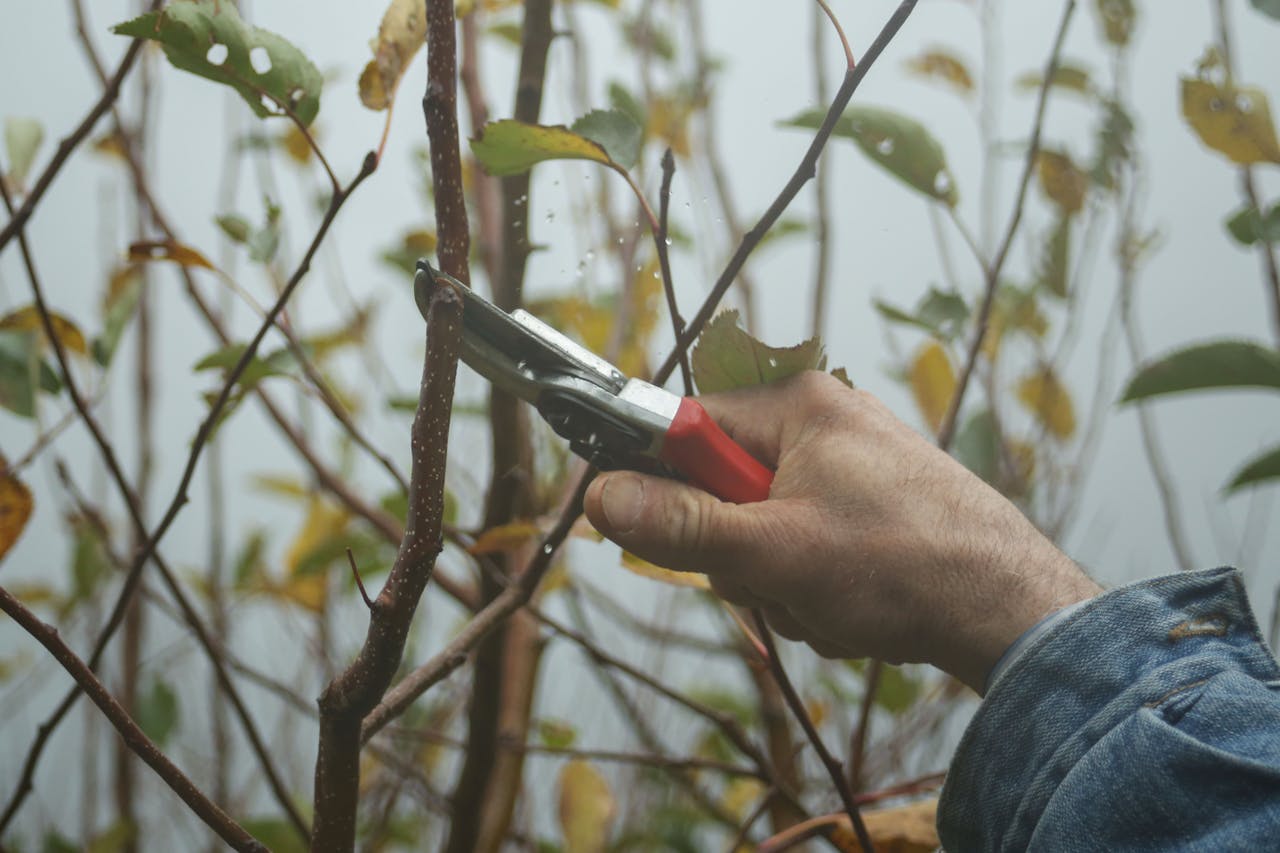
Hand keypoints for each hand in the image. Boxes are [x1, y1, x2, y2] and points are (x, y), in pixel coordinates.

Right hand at [583, 371, 1100, 692]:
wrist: (1012, 611)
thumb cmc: (904, 565)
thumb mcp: (775, 551)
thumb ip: (682, 526)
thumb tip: (601, 498)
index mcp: (797, 406)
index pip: (686, 427)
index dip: (659, 482)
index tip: (646, 525)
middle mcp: (823, 425)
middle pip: (722, 489)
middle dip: (739, 554)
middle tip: (777, 579)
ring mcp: (850, 470)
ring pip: (762, 532)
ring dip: (779, 583)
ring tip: (828, 600)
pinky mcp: (870, 510)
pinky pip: (804, 549)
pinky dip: (815, 590)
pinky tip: (853, 608)